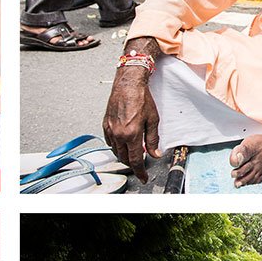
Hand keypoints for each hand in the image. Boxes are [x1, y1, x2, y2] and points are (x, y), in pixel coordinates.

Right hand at [103, 59, 161, 181]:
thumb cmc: (141, 98)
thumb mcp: (153, 120)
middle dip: (133, 164)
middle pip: (124, 158)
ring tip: (133, 153)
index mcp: (132, 134)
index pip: (136, 160)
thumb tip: (155, 153)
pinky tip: (123, 143)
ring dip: (124, 156)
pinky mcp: (105, 124)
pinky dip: (117, 147)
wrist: (128, 83)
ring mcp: (110, 129)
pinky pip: (110, 142)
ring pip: (116, 151)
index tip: (143, 177)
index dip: (140, 172)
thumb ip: (154, 139)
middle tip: (141, 164)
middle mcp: (119, 134)